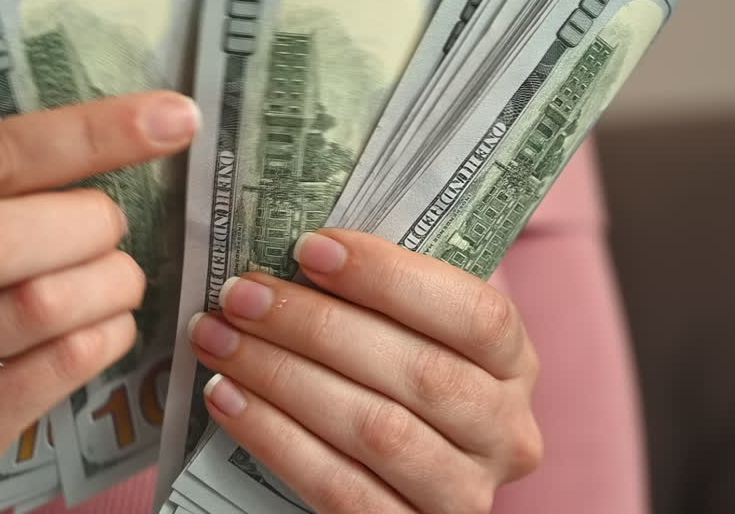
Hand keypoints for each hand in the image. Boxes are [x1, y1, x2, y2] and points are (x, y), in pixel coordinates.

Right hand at [0, 92, 198, 513]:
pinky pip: (58, 369)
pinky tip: (106, 327)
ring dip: (110, 282)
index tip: (172, 118)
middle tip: (112, 229)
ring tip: (117, 280)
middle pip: (0, 235)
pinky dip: (107, 336)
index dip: (89, 133)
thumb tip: (107, 143)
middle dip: (90, 222)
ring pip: (39, 305)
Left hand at [189, 229, 541, 513]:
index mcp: (514, 363)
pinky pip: (340, 489)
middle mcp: (506, 432)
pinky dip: (276, 439)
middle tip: (242, 294)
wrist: (394, 477)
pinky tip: (228, 398)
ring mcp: (464, 494)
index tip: (311, 247)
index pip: (476, 314)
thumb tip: (299, 245)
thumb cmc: (393, 373)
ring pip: (377, 430)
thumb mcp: (411, 331)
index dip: (393, 278)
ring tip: (220, 340)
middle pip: (419, 372)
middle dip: (316, 325)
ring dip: (284, 377)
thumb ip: (379, 294)